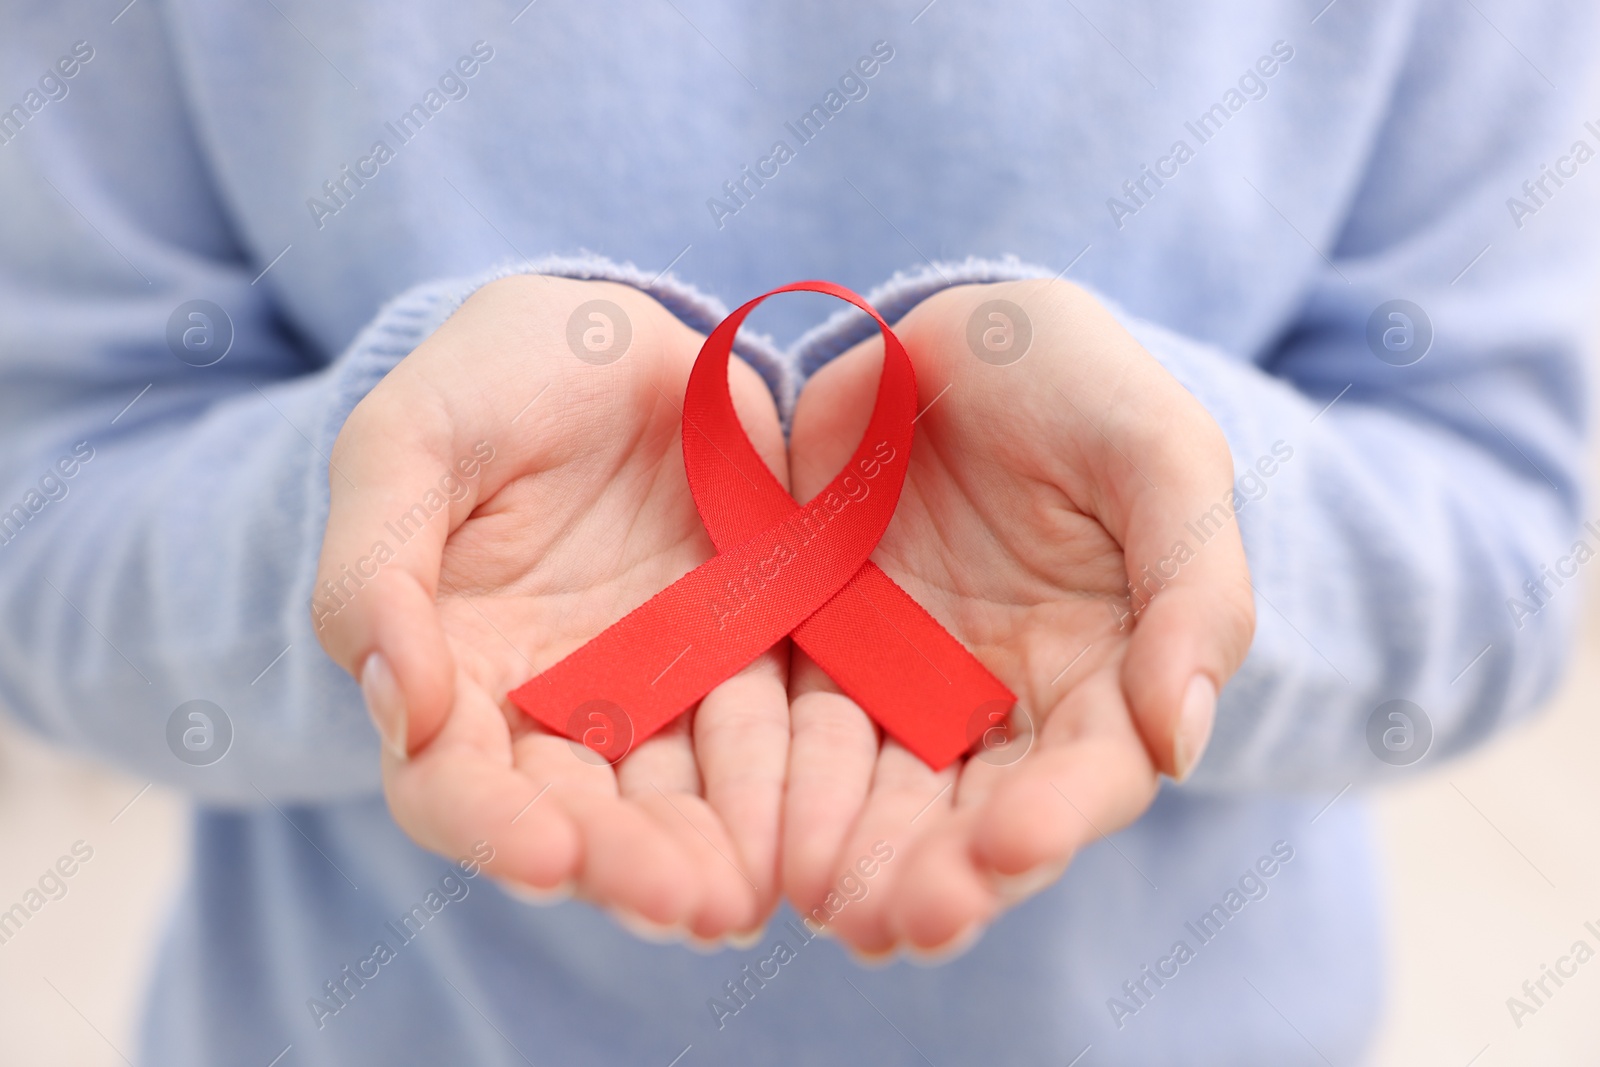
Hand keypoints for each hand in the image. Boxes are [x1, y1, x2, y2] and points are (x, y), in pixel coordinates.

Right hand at [314, 276, 789, 940]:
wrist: (601, 336)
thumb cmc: (481, 385)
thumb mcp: (406, 446)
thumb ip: (377, 568)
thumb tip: (396, 704)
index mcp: (450, 673)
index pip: (455, 783)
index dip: (495, 828)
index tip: (548, 859)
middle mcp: (553, 705)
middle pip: (580, 815)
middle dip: (629, 866)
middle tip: (691, 906)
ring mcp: (656, 686)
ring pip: (679, 795)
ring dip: (714, 853)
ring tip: (752, 898)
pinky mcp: (745, 653)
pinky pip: (769, 729)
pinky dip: (786, 784)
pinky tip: (816, 828)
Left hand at [781, 279, 1254, 955]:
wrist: (958, 333)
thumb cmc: (1082, 387)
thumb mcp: (1161, 459)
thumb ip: (1193, 593)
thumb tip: (1183, 742)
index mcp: (1105, 673)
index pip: (1089, 772)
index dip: (1056, 818)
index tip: (1011, 849)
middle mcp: (1003, 705)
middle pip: (977, 814)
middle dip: (944, 873)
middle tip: (899, 923)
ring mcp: (904, 684)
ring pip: (880, 793)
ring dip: (855, 855)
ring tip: (825, 904)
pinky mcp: (816, 651)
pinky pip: (793, 727)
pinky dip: (778, 784)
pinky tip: (756, 830)